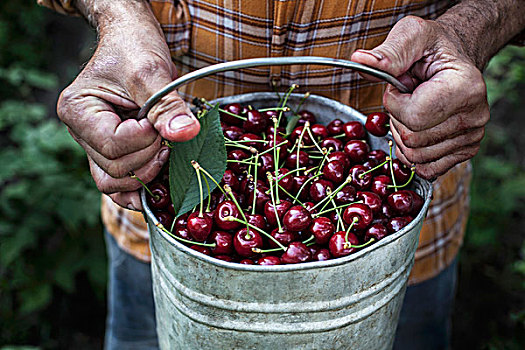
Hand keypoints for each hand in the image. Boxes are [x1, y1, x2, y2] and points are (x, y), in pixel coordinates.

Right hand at [57, 6, 199, 209]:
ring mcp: (93, 144)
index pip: (113, 145)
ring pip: (114, 182)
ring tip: (164, 149)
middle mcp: (79, 132)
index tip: (159, 121)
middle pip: (114, 169)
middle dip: (149, 156)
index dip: (145, 140)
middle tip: (164, 133)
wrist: (131, 41)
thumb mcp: (152, 72)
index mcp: (78, 110)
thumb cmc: (134, 48)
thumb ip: (167, 106)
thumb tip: (185, 133)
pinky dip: (138, 186)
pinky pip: (118, 183)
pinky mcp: (110, 151)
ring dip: (146, 174)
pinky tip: (157, 187)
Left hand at [351, 15, 488, 179]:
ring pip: (416, 157)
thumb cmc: (431, 47)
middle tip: (405, 97)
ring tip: (412, 109)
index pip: (413, 118)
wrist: (453, 58)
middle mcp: (475, 115)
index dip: (393, 104)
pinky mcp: (466, 150)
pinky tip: (415, 131)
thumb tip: (359, 60)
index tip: (398, 86)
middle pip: (413, 140)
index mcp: (466, 87)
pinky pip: (427, 168)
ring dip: (402, 136)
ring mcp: (472, 136)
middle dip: (396, 120)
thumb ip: (388, 53)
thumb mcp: (410, 36)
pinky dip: (412, 154)